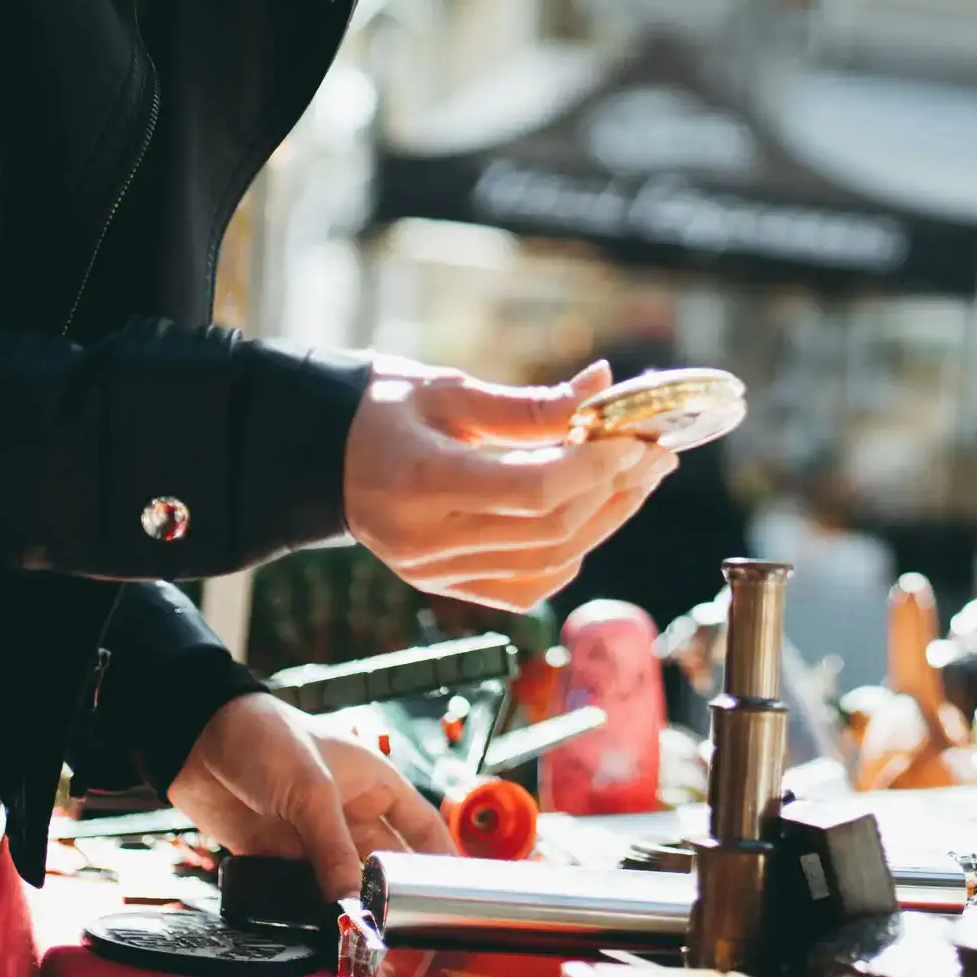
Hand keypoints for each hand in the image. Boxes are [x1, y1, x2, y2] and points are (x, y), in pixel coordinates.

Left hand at [168, 691, 453, 900]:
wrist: (199, 739)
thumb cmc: (267, 739)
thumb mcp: (310, 790)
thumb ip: (333, 848)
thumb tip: (351, 901)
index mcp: (374, 783)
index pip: (422, 826)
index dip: (442, 858)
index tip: (455, 894)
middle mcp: (351, 813)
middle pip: (385, 861)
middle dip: (392, 891)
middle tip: (401, 924)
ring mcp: (315, 836)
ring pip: (345, 880)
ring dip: (350, 903)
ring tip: (360, 932)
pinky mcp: (281, 855)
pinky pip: (306, 890)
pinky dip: (313, 907)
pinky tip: (319, 925)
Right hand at [344, 358, 675, 607]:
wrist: (320, 459)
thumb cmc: (383, 410)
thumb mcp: (449, 390)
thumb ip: (530, 403)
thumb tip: (605, 387)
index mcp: (421, 482)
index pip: (533, 490)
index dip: (595, 467)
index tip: (635, 438)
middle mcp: (427, 541)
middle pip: (550, 530)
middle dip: (614, 491)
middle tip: (655, 454)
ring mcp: (436, 574)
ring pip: (549, 563)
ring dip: (605, 521)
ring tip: (639, 479)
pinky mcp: (446, 589)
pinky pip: (527, 586)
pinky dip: (571, 554)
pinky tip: (593, 516)